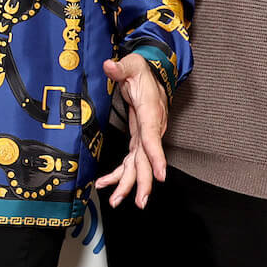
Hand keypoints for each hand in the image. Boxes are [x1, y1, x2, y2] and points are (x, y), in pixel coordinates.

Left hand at [93, 53, 168, 208]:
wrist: (150, 74)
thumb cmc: (142, 71)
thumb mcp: (132, 65)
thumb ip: (121, 67)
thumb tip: (109, 65)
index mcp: (150, 113)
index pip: (153, 138)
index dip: (156, 157)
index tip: (160, 175)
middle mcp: (151, 129)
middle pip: (147, 159)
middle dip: (143, 182)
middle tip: (139, 201)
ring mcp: (145, 136)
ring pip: (139, 165)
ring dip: (129, 184)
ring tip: (116, 201)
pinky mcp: (138, 139)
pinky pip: (131, 160)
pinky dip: (120, 173)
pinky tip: (106, 184)